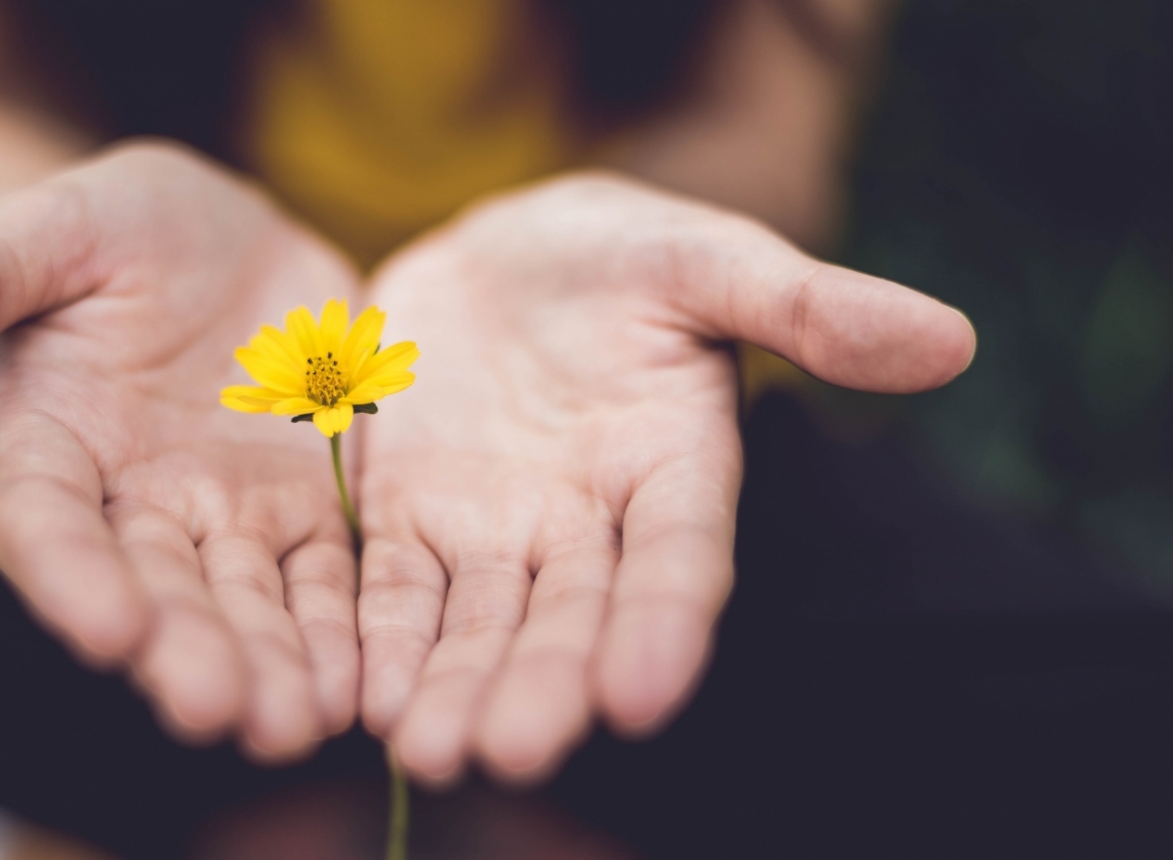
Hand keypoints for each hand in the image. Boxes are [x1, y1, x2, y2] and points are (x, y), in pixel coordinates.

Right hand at [0, 142, 363, 760]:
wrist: (225, 237)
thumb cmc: (117, 227)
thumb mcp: (51, 229)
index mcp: (51, 444)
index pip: (46, 524)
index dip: (71, 578)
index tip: (108, 630)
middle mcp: (133, 503)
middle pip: (155, 589)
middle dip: (186, 651)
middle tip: (219, 711)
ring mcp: (224, 514)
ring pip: (245, 602)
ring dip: (269, 664)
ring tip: (296, 724)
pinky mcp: (306, 509)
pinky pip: (326, 578)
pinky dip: (340, 630)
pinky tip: (361, 684)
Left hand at [357, 173, 975, 783]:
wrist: (500, 255)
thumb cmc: (620, 254)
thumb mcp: (707, 259)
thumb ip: (808, 305)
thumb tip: (950, 341)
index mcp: (674, 467)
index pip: (679, 559)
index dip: (664, 624)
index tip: (642, 695)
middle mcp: (587, 523)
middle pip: (569, 616)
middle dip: (543, 684)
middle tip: (511, 751)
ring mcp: (494, 530)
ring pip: (478, 623)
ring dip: (454, 687)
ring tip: (429, 751)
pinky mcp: (408, 519)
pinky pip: (392, 589)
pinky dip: (380, 640)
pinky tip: (362, 697)